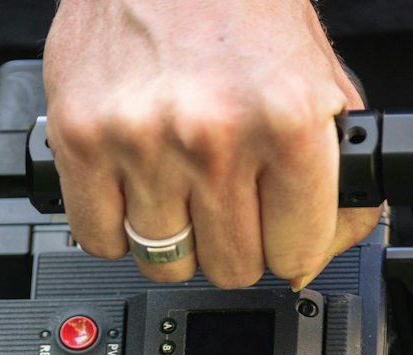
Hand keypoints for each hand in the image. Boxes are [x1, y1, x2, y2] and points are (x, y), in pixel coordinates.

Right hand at [42, 0, 381, 288]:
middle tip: (225, 196)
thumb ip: (332, 177)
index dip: (289, 242)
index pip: (296, 253)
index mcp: (287, 121)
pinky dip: (115, 226)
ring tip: (176, 180)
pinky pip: (101, 240)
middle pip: (231, 269)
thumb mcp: (319, 81)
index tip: (277, 225)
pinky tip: (132, 184)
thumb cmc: (241, 3)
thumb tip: (313, 260)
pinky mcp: (81, 140)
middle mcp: (213, 136)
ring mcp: (141, 142)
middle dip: (232, 241)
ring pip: (165, 262)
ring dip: (173, 235)